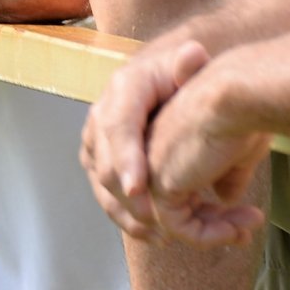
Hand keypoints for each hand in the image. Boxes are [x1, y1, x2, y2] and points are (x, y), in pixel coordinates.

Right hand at [82, 36, 211, 239]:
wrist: (162, 78)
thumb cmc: (178, 74)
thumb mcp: (184, 61)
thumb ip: (189, 62)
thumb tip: (192, 55)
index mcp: (123, 90)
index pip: (118, 126)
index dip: (125, 158)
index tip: (138, 186)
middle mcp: (102, 116)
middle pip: (105, 164)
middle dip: (128, 197)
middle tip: (156, 220)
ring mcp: (97, 142)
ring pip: (102, 186)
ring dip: (128, 214)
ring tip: (160, 233)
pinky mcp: (99, 163)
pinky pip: (105, 196)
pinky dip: (127, 217)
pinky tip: (154, 234)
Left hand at [144, 54, 270, 247]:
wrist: (236, 98)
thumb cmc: (242, 113)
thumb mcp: (237, 149)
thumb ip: (227, 174)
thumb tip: (227, 198)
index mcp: (170, 143)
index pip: (186, 188)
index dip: (214, 210)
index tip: (246, 217)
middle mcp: (155, 155)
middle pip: (180, 208)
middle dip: (215, 224)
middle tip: (247, 229)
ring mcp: (151, 170)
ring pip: (177, 222)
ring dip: (216, 232)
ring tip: (247, 227)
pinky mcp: (157, 184)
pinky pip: (178, 227)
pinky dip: (208, 236)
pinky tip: (234, 230)